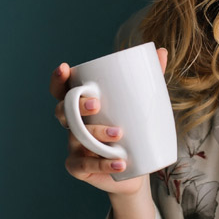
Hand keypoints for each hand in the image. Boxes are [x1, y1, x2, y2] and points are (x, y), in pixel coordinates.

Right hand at [49, 47, 168, 197]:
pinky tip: (120, 162)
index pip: (62, 90)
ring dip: (96, 133)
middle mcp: (73, 125)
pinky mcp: (78, 168)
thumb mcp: (141, 104)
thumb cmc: (134, 130)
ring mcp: (74, 146)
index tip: (65, 68)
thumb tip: (160, 50)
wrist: (136, 169)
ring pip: (77, 137)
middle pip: (64, 112)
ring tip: (120, 134)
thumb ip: (149, 78)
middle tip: (97, 104)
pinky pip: (84, 165)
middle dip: (77, 106)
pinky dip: (102, 164)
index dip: (58, 79)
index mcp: (82, 106)